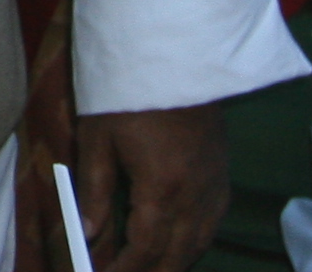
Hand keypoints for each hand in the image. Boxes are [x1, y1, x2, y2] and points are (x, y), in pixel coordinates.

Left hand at [73, 102, 229, 271]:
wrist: (176, 59)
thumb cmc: (128, 93)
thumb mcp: (99, 139)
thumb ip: (95, 191)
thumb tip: (88, 234)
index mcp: (162, 189)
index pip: (144, 249)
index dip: (124, 270)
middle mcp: (195, 197)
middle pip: (176, 256)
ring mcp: (214, 189)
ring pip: (199, 244)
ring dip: (174, 263)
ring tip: (147, 268)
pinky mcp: (223, 178)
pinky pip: (213, 225)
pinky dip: (195, 244)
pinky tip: (179, 246)